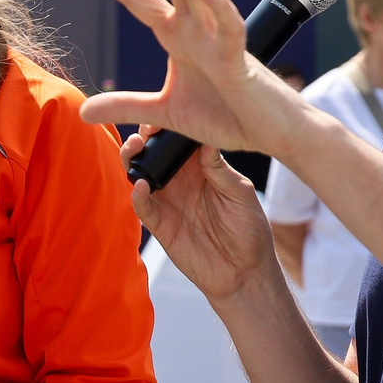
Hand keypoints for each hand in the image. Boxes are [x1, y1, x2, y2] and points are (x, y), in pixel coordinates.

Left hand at [71, 0, 302, 155]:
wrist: (268, 133)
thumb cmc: (226, 115)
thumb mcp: (166, 112)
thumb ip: (126, 106)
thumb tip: (83, 110)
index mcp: (178, 37)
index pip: (139, 0)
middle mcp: (197, 29)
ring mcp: (218, 40)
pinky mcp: (239, 60)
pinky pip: (230, 27)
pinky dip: (219, 6)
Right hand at [129, 135, 280, 303]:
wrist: (245, 271)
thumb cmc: (249, 229)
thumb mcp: (240, 194)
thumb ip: (219, 170)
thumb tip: (205, 140)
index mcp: (200, 167)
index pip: (178, 140)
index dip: (168, 125)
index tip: (163, 111)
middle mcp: (180, 180)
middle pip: (153, 152)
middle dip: (143, 138)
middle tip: (143, 130)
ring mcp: (168, 201)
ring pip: (139, 175)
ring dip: (133, 160)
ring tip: (135, 148)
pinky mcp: (160, 224)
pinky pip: (143, 207)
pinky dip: (138, 196)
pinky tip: (141, 187)